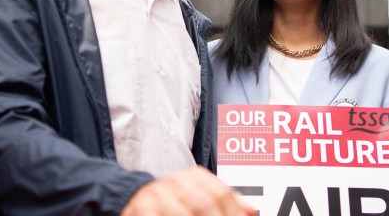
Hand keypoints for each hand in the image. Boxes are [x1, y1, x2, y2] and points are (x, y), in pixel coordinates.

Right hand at [121, 166, 255, 215]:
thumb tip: (251, 212)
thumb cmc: (175, 202)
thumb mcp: (201, 197)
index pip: (221, 193)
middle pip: (203, 203)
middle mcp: (176, 181)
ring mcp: (157, 194)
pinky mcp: (140, 209)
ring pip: (180, 213)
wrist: (137, 200)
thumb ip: (228, 203)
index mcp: (195, 176)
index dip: (233, 213)